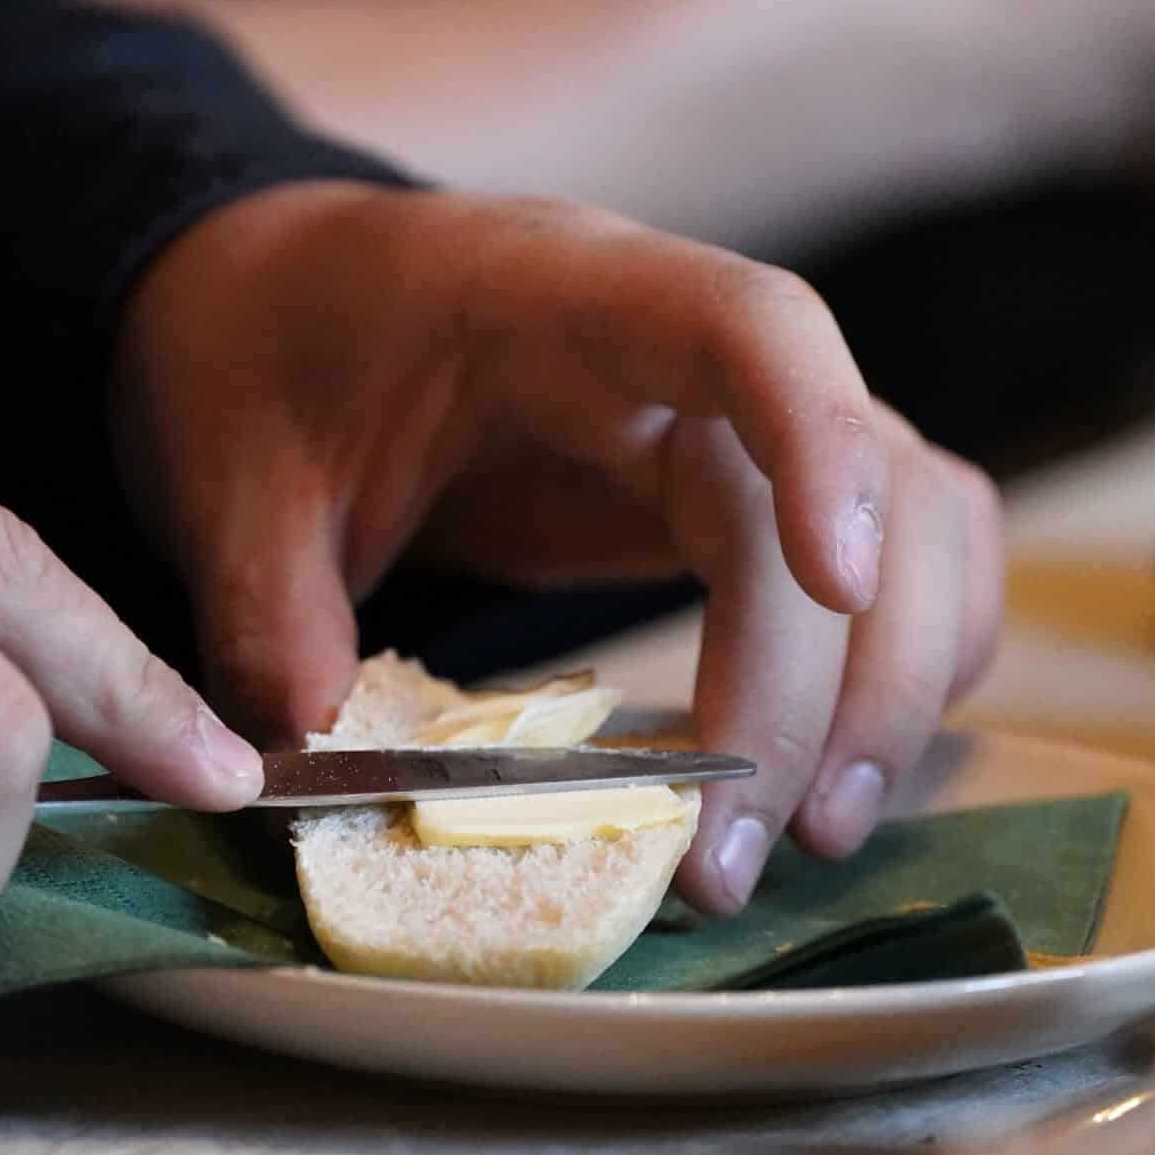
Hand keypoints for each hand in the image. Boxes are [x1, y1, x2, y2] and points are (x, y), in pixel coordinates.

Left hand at [113, 184, 1001, 914]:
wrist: (284, 302)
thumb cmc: (266, 357)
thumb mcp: (232, 479)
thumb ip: (269, 613)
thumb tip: (306, 767)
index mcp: (564, 299)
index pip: (748, 328)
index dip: (821, 442)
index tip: (843, 587)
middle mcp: (685, 350)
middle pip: (863, 476)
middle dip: (827, 679)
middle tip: (741, 855)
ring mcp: (734, 417)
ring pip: (922, 517)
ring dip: (896, 682)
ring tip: (810, 835)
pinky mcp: (744, 485)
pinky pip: (905, 546)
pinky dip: (916, 650)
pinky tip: (846, 759)